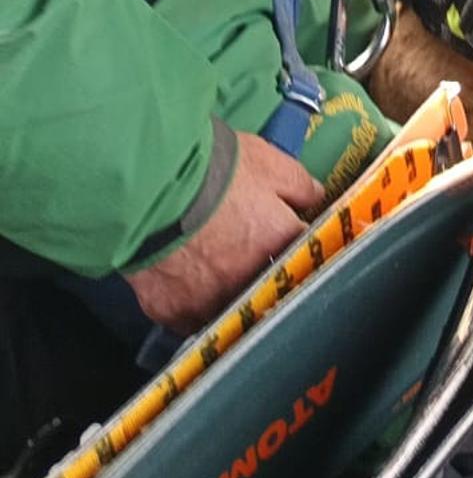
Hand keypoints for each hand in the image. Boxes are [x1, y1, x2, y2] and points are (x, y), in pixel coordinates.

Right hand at [123, 131, 324, 332]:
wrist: (151, 187)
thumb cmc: (214, 169)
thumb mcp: (269, 162)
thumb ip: (300, 185)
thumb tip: (316, 198)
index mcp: (278, 248)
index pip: (300, 255)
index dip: (291, 244)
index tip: (284, 238)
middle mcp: (248, 284)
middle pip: (260, 285)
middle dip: (257, 271)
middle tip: (242, 247)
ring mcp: (209, 303)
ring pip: (223, 305)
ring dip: (223, 291)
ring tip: (209, 264)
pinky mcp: (172, 312)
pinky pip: (186, 314)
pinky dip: (187, 301)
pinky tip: (182, 279)